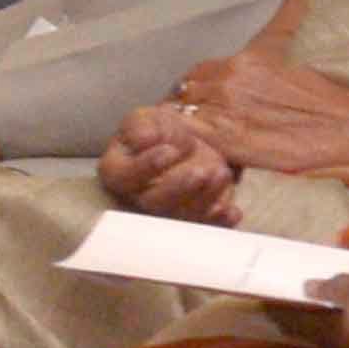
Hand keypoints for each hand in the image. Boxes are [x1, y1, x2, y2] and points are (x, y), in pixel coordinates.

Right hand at [99, 102, 238, 220]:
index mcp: (118, 172)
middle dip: (180, 187)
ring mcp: (167, 213)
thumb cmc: (159, 132)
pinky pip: (206, 227)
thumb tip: (145, 139)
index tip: (170, 150)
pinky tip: (231, 210)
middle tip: (201, 171)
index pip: (125, 176)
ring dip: (205, 198)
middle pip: (154, 204)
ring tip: (221, 173)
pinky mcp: (193, 220)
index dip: (147, 166)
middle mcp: (138, 198)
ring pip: (182, 217)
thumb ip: (140, 126)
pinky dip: (220, 221)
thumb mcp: (145, 120)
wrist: (185, 145)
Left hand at [171, 50, 348, 180]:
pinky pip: (192, 139)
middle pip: (186, 93)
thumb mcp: (291, 53)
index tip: (200, 100)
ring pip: (185, 115)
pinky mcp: (230, 142)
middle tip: (198, 121)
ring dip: (189, 124)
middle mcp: (228, 82)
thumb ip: (274, 34)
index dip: (195, 88)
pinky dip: (192, 142)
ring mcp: (227, 112)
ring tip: (199, 137)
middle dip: (189, 105)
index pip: (196, 73)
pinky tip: (202, 149)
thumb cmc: (324, 95)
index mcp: (241, 61)